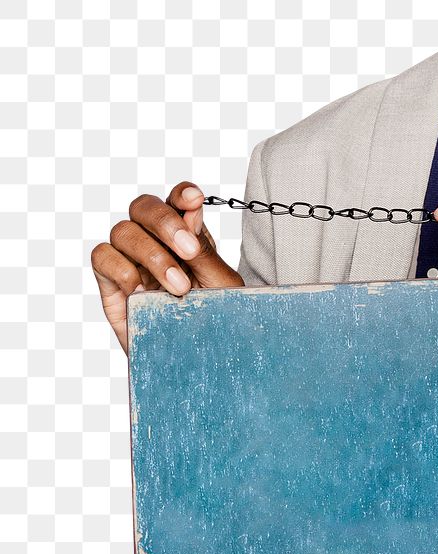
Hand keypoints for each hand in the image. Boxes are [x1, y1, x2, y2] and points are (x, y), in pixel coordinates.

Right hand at [91, 182, 243, 354]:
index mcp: (186, 234)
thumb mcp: (219, 285)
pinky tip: (144, 292)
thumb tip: (192, 211)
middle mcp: (155, 241)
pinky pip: (102, 258)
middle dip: (165, 223)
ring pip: (122, 230)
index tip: (194, 199)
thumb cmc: (214, 319)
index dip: (181, 193)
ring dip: (151, 255)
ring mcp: (130, 260)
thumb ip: (203, 250)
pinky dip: (122, 269)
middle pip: (143, 207)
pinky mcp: (110, 285)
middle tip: (187, 252)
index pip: (177, 200)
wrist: (196, 360)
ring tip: (178, 287)